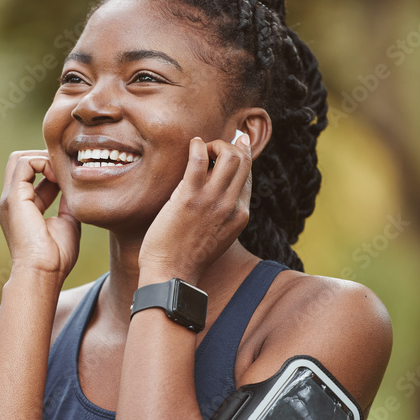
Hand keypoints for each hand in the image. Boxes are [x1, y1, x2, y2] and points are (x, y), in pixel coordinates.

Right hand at [0, 150, 80, 282]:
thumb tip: (75, 189)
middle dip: (45, 158)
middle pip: (21, 163)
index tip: (72, 179)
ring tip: (62, 174)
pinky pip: (24, 163)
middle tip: (66, 170)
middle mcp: (12, 201)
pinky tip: (58, 178)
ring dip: (45, 159)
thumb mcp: (67, 223)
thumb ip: (67, 204)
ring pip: (20, 158)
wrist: (44, 272)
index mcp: (22, 207)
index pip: (34, 176)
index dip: (54, 171)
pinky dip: (43, 162)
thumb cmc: (56, 257)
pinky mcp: (13, 197)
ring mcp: (10, 198)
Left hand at [138, 134, 252, 283]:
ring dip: (214, 145)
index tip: (227, 150)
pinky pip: (198, 159)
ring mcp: (212, 201)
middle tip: (209, 151)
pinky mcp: (189, 198)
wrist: (172, 275)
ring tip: (201, 150)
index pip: (248, 175)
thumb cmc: (188, 256)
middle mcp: (231, 206)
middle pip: (243, 160)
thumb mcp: (218, 235)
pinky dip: (197, 145)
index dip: (239, 157)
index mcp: (240, 215)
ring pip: (229, 155)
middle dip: (228, 147)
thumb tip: (218, 191)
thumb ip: (224, 214)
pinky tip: (192, 144)